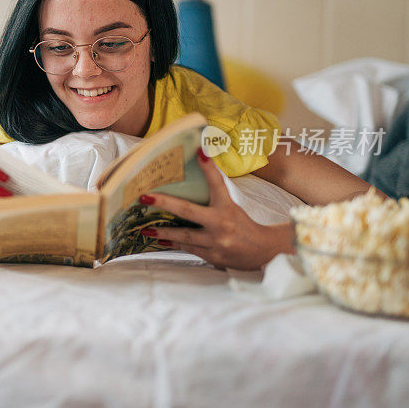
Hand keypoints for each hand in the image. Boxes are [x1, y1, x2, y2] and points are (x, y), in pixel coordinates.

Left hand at [139, 148, 293, 270]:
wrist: (264, 252)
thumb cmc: (243, 225)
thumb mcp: (232, 206)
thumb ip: (215, 195)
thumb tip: (197, 171)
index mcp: (228, 207)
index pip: (217, 183)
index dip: (208, 168)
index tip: (199, 151)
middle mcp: (221, 224)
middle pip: (188, 211)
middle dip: (165, 203)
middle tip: (145, 197)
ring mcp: (216, 242)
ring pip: (184, 236)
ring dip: (163, 231)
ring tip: (144, 229)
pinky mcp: (213, 257)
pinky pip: (189, 249)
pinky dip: (174, 244)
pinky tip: (161, 240)